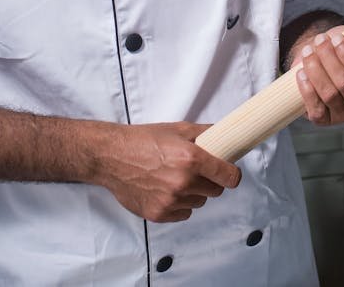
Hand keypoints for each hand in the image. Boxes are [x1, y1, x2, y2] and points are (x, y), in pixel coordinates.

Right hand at [93, 121, 240, 222]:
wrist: (111, 157)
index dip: (232, 175)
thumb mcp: (178, 129)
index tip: (230, 174)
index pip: (229, 177)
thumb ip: (205, 133)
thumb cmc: (143, 140)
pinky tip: (166, 190)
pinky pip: (183, 214)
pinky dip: (179, 205)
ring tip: (176, 179)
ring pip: (199, 203)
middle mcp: (183, 182)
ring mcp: (170, 200)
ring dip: (193, 194)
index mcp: (191, 159)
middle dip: (211, 182)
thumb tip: (226, 135)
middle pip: (215, 191)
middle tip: (197, 172)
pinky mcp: (159, 214)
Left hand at [292, 26, 343, 125]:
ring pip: (329, 95)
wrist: (320, 53)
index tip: (339, 40)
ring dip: (316, 71)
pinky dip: (307, 90)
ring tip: (309, 51)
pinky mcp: (323, 119)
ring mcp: (342, 113)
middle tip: (320, 42)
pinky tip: (302, 73)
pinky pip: (315, 110)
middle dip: (330, 61)